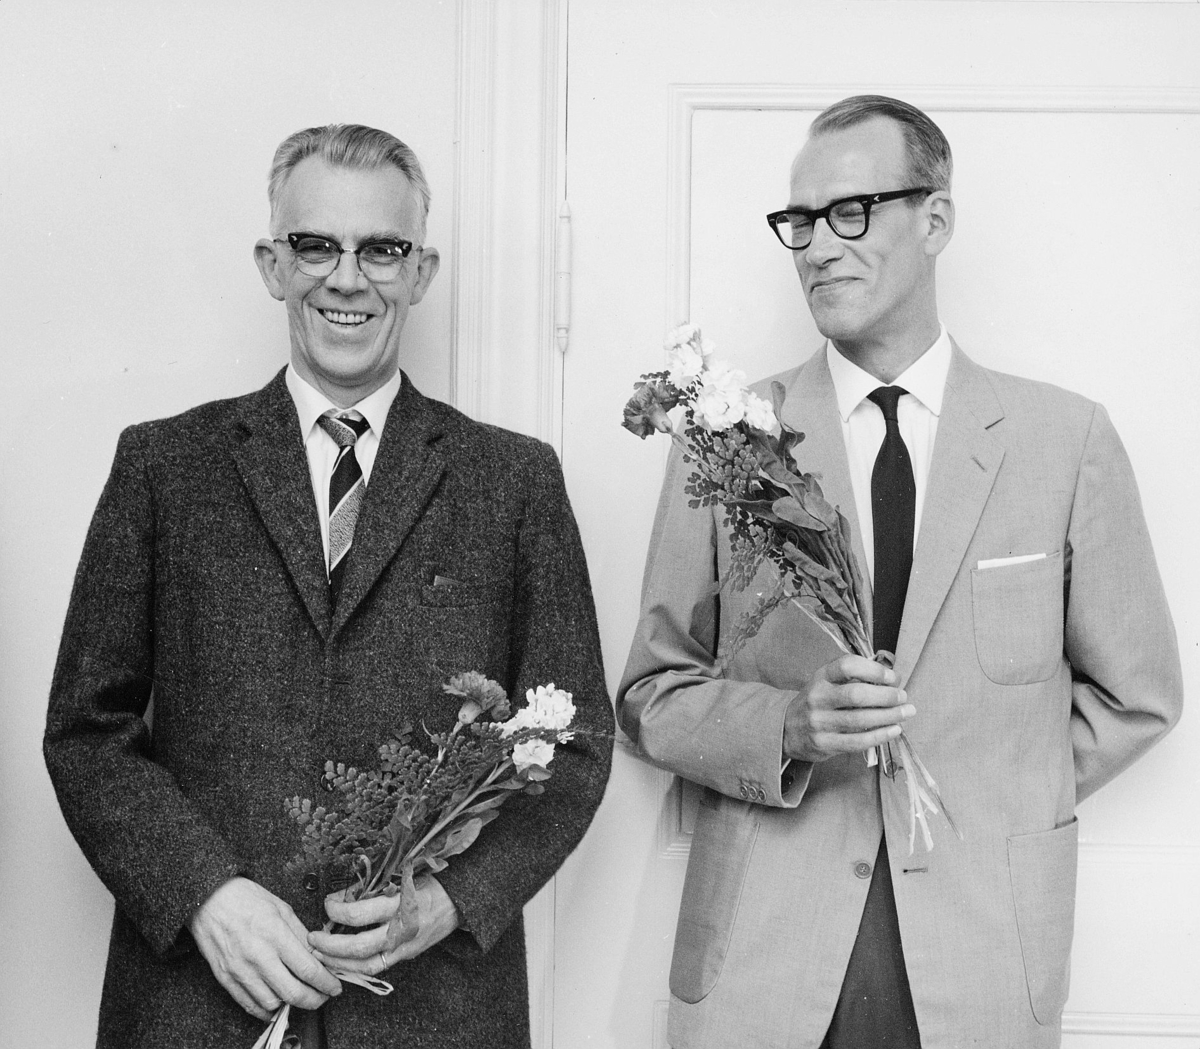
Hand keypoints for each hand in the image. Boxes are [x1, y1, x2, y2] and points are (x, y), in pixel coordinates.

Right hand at [188, 877, 341, 1020]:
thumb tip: (318, 955)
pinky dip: (266, 1011)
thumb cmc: (246, 898)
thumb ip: (301, 934)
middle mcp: (258, 955)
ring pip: (272, 1003)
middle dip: (314, 1000)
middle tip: (323, 997)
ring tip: (300, 996)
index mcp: (275, 933)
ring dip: (290, 1005)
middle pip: (292, 992)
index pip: (308, 969)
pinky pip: (248, 1005)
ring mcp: (240, 970)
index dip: (326, 982)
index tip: (334, 987)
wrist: (209, 899)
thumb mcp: (281, 907)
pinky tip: (277, 1005)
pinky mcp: (226, 978)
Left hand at [309, 875, 459, 977]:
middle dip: (330, 945)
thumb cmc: (429, 883)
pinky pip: (376, 968)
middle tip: (313, 938)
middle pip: (358, 945)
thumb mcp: (403, 876)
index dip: (337, 910)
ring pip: (364, 964)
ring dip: (337, 962)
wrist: (458, 901)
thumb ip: (374, 887)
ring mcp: (404, 946)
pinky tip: (341, 963)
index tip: (328, 903)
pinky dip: (354, 967)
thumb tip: (342, 895)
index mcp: (400, 903)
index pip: (359, 914)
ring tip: (320, 955)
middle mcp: (401, 929)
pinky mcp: (405, 956)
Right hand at [783, 654, 914, 762]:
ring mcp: (819, 722)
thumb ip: (854, 678)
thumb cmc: (818, 702)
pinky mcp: (824, 744)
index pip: (847, 666)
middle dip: (886, 696)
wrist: (786, 729)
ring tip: (906, 713)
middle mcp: (818, 697)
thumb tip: (893, 680)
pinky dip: (880, 736)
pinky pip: (857, 742)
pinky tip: (894, 730)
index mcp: (820, 677)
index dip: (873, 670)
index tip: (892, 677)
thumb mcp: (827, 682)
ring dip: (889, 716)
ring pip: (860, 720)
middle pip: (857, 695)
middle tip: (903, 697)